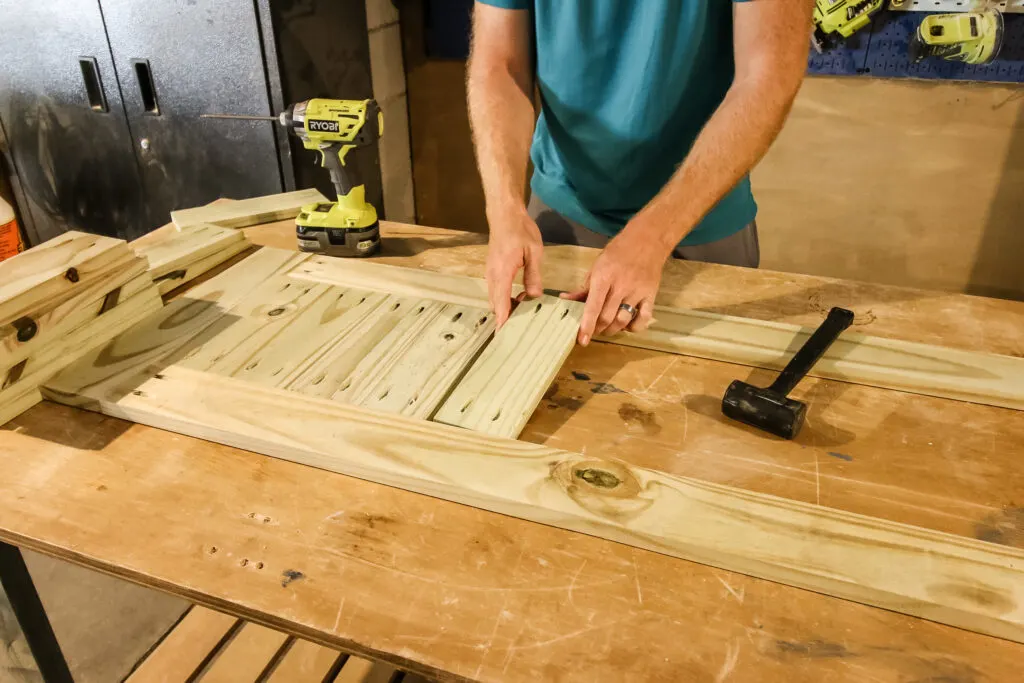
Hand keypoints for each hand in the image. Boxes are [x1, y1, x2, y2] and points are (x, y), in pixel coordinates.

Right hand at [485, 208, 543, 327]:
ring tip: (522, 316)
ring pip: (494, 298)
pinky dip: (504, 299)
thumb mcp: (533, 252)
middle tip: (520, 329)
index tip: (503, 335)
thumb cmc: (520, 230)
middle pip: (495, 304)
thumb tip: (535, 296)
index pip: (500, 302)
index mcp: (502, 272)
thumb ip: (533, 275)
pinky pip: (496, 290)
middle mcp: (492, 275)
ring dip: (505, 307)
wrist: (504, 214)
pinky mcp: (493, 270)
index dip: (502, 320)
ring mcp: (491, 273)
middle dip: (505, 317)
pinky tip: (518, 299)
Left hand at [562, 226, 668, 344]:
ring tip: (607, 328)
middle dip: (597, 329)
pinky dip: (634, 327)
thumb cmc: (618, 253)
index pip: (593, 307)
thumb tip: (565, 300)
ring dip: (613, 329)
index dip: (586, 326)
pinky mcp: (651, 295)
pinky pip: (643, 318)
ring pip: (623, 320)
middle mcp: (621, 286)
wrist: (647, 240)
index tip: (581, 341)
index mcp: (604, 278)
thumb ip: (583, 287)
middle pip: (607, 317)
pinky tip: (627, 325)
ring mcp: (637, 292)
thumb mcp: (596, 266)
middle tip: (593, 330)